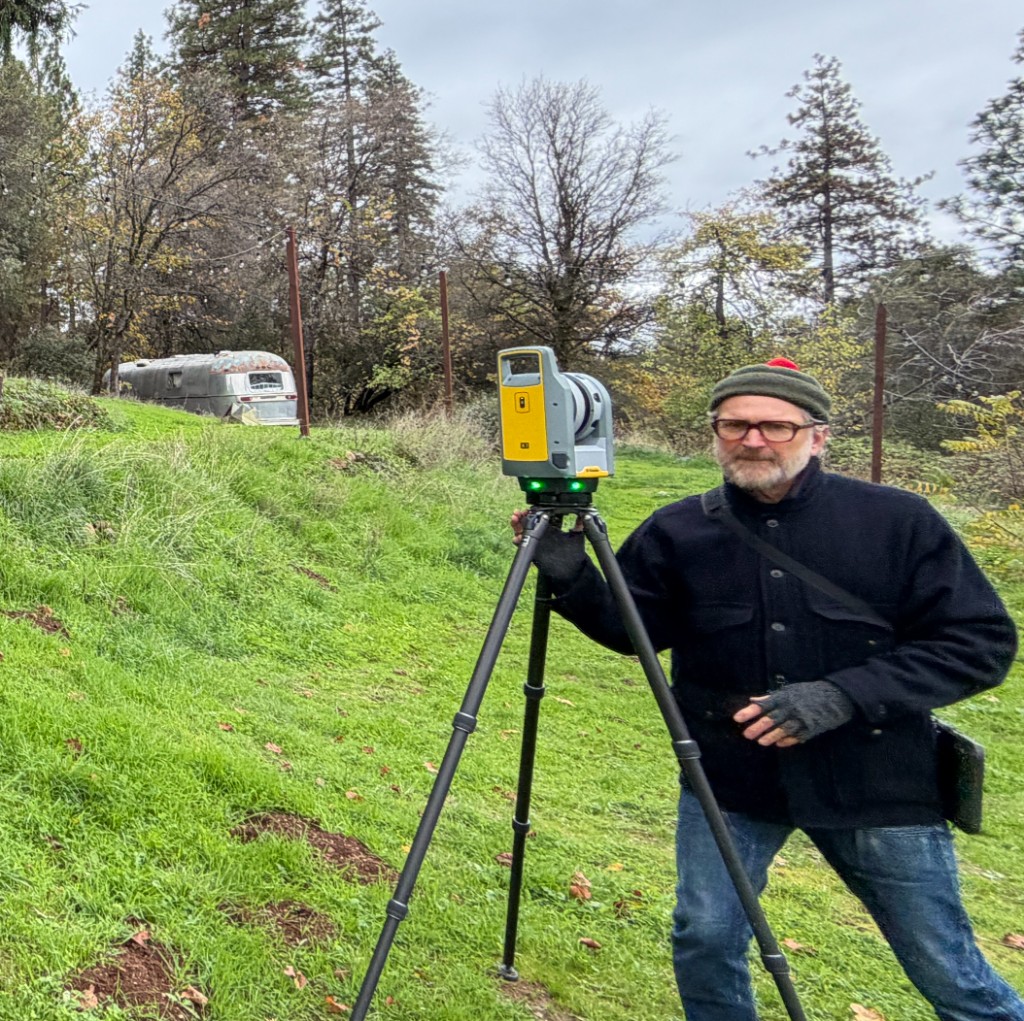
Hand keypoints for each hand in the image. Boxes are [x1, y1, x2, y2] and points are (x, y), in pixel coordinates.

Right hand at [509, 509, 586, 585]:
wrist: (571, 569)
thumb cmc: (574, 553)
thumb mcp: (576, 536)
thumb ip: (578, 526)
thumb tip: (584, 516)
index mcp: (550, 527)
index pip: (538, 516)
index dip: (531, 512)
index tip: (528, 509)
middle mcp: (541, 533)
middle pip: (527, 522)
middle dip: (520, 516)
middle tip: (518, 513)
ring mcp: (536, 541)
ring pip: (522, 531)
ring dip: (516, 525)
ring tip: (514, 520)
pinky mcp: (532, 551)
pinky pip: (522, 545)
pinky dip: (518, 541)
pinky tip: (517, 537)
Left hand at [733, 681, 854, 746]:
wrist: (835, 696)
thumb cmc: (808, 692)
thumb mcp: (789, 691)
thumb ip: (771, 697)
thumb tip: (753, 700)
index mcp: (784, 697)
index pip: (762, 705)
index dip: (749, 712)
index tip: (737, 718)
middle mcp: (791, 708)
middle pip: (770, 719)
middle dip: (757, 727)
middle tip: (746, 735)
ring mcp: (801, 719)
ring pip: (782, 730)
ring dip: (770, 736)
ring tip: (760, 742)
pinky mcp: (811, 729)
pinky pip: (796, 737)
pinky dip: (787, 740)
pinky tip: (779, 744)